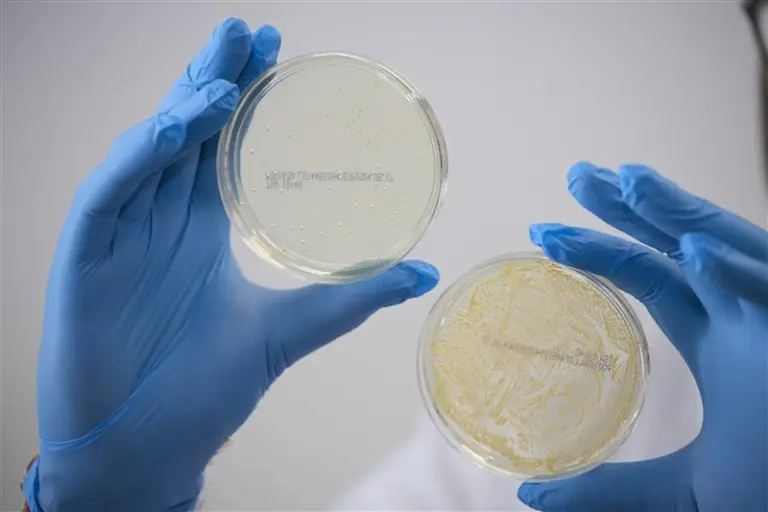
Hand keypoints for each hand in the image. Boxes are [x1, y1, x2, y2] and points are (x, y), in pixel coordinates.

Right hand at [24, 19, 438, 511]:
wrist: (148, 448)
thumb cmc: (205, 391)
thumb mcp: (287, 332)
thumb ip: (349, 299)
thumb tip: (422, 272)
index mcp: (203, 232)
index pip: (222, 148)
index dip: (243, 98)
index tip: (274, 54)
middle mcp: (163, 222)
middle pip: (185, 134)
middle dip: (212, 80)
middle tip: (246, 33)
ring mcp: (123, 237)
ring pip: (147, 155)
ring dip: (180, 110)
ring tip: (221, 75)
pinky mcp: (86, 261)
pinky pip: (106, 197)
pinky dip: (134, 161)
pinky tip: (169, 130)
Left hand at [518, 162, 766, 511]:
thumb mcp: (688, 492)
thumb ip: (614, 490)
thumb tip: (534, 493)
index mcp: (719, 339)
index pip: (651, 277)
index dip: (599, 252)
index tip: (544, 236)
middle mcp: (747, 316)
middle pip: (678, 246)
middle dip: (629, 207)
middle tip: (577, 175)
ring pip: (728, 248)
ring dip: (678, 212)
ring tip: (625, 180)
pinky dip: (739, 272)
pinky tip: (694, 251)